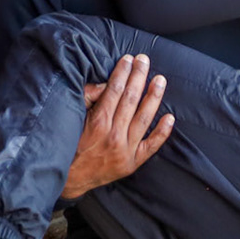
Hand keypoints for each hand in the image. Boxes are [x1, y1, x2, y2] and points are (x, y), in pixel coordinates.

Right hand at [61, 52, 173, 198]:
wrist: (70, 179)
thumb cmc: (70, 145)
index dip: (123, 72)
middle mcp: (114, 135)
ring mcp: (126, 150)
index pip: (114, 91)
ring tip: (160, 80)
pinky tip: (170, 117)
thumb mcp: (73, 119)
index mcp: (98, 123)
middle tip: (144, 60)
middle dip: (138, 77)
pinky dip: (162, 131)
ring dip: (153, 96)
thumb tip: (105, 83)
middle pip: (130, 99)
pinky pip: (151, 145)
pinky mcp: (133, 162)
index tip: (128, 59)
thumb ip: (88, 99)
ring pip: (144, 118)